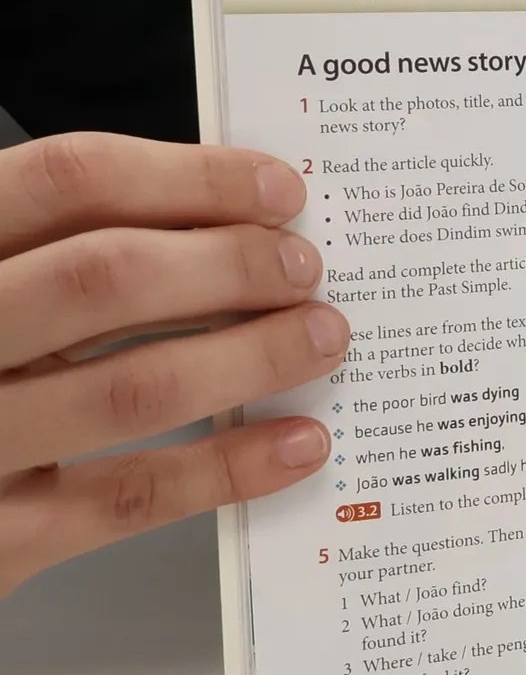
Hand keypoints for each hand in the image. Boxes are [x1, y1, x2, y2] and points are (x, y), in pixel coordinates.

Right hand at [0, 134, 351, 595]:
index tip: (277, 188)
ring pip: (129, 386)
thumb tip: (220, 225)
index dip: (188, 178)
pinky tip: (297, 443)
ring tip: (322, 337)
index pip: (66, 184)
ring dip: (249, 357)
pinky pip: (130, 496)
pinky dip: (228, 467)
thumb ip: (54, 255)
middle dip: (229, 265)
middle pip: (105, 278)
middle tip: (304, 266)